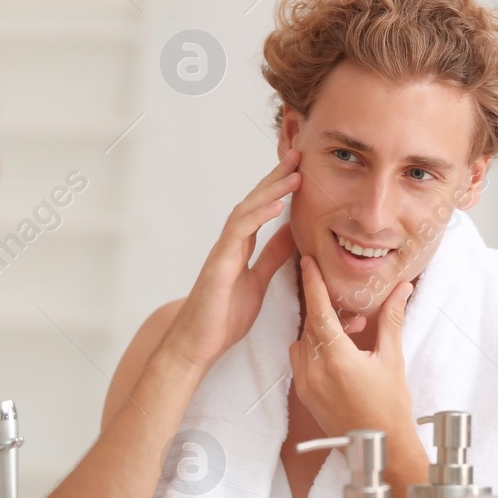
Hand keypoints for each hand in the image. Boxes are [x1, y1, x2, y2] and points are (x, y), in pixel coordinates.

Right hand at [161, 151, 300, 370]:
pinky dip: (258, 217)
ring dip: (270, 190)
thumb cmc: (223, 316)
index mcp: (241, 246)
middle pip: (254, 201)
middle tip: (297, 154)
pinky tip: (276, 205)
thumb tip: (291, 233)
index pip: (262, 209)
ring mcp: (223, 251)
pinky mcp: (219, 264)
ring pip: (246, 210)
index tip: (300, 168)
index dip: (280, 187)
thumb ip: (271, 256)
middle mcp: (231, 243)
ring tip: (293, 173)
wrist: (198, 344)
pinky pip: (239, 234)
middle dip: (276, 177)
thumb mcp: (258, 280)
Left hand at [288, 253, 415, 438]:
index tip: (307, 262)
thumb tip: (402, 289)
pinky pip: (301, 360)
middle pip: (311, 325)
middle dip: (329, 311)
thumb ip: (392, 320)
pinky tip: (338, 354)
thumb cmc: (390, 407)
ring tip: (351, 336)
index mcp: (337, 359)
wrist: (380, 447)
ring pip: (303, 342)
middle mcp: (315, 371)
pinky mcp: (304, 395)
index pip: (319, 311)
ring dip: (322, 331)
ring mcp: (306, 384)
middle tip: (354, 314)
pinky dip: (315, 349)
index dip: (314, 284)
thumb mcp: (393, 359)